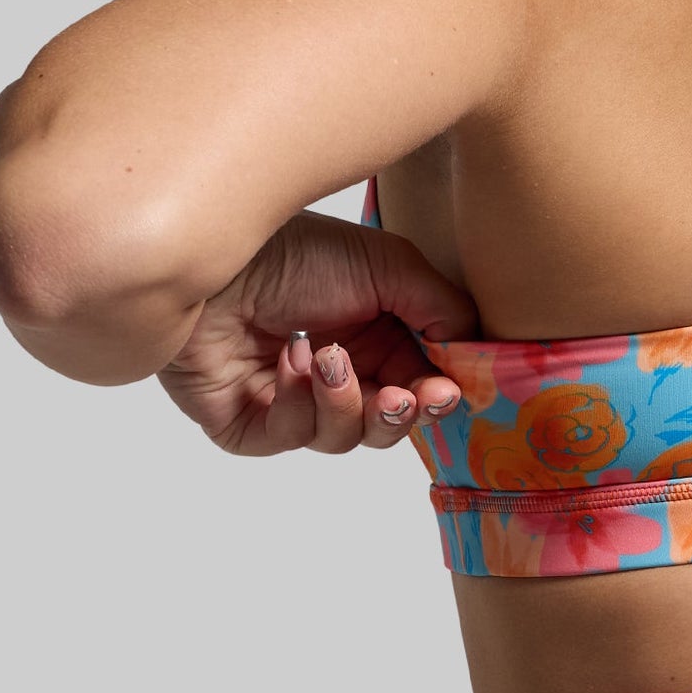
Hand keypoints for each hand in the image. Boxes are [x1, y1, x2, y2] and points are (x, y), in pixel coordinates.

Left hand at [156, 209, 478, 454]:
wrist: (220, 265)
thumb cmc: (300, 253)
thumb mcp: (391, 267)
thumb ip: (442, 309)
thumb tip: (471, 354)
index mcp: (375, 337)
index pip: (419, 386)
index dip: (436, 396)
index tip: (447, 392)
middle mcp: (337, 373)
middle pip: (386, 424)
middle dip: (399, 415)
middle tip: (401, 396)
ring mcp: (292, 402)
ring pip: (343, 438)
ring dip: (343, 400)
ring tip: (326, 357)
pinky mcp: (250, 425)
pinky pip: (291, 439)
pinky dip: (297, 400)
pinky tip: (287, 359)